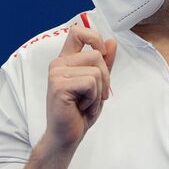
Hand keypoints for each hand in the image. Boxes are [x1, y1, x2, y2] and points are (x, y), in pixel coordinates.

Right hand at [44, 27, 116, 151]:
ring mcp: (56, 74)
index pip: (78, 32)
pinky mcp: (59, 85)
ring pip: (96, 71)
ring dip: (98, 92)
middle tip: (94, 96)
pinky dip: (93, 98)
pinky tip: (82, 107)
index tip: (102, 54)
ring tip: (86, 103)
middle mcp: (58, 64)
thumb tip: (112, 42)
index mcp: (65, 60)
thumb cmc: (79, 113)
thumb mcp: (98, 85)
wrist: (66, 136)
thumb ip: (104, 64)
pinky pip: (90, 83)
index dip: (94, 38)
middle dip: (105, 78)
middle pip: (96, 55)